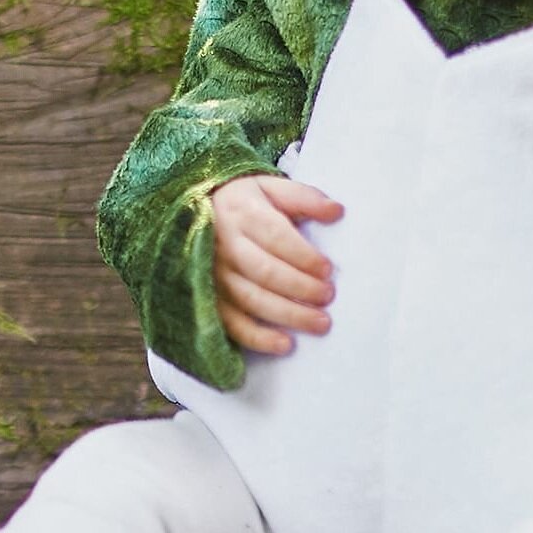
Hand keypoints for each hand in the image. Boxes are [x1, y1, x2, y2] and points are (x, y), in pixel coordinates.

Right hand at [211, 175, 343, 354]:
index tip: (328, 270)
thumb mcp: (272, 187)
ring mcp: (212, 274)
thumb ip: (305, 198)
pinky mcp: (208, 298)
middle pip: (264, 271)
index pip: (275, 237)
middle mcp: (224, 244)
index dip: (303, 256)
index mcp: (243, 213)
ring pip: (251, 299)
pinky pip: (231, 322)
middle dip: (300, 287)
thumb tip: (337, 211)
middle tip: (328, 297)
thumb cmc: (245, 200)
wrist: (195, 207)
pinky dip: (257, 337)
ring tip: (320, 323)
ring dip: (287, 315)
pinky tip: (285, 344)